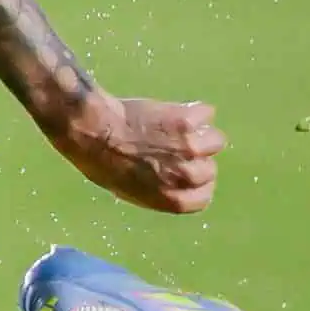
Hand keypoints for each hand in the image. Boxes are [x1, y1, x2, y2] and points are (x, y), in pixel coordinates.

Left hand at [49, 93, 225, 213]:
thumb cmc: (102, 161)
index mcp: (173, 200)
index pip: (203, 196)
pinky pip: (205, 114)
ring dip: (200, 133)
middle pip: (209, 169)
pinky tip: (173, 111)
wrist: (94, 130)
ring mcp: (190, 148)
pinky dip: (194, 110)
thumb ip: (158, 189)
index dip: (196, 183)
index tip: (184, 171)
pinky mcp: (188, 122)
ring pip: (215, 140)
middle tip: (173, 146)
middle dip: (195, 158)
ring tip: (177, 127)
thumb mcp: (129, 188)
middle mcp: (186, 177)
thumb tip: (173, 183)